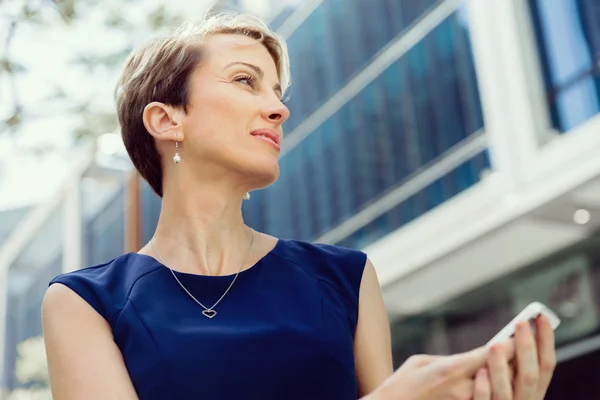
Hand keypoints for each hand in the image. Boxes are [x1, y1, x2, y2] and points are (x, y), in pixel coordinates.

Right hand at [367, 341, 514, 399]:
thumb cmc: (402, 385)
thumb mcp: (423, 362)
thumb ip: (451, 359)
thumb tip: (471, 359)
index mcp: (451, 369)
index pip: (491, 353)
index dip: (510, 343)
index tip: (521, 334)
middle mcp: (463, 389)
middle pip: (501, 372)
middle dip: (515, 359)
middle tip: (528, 345)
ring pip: (499, 389)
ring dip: (509, 377)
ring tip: (520, 366)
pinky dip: (494, 392)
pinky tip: (500, 386)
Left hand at [479, 314, 556, 399]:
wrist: (451, 398)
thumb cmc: (475, 385)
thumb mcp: (497, 374)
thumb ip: (506, 361)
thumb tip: (515, 335)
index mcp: (530, 392)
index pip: (545, 366)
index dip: (546, 341)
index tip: (541, 316)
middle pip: (530, 378)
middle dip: (527, 349)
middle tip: (520, 323)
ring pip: (506, 394)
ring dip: (501, 367)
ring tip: (495, 345)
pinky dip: (484, 389)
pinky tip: (480, 373)